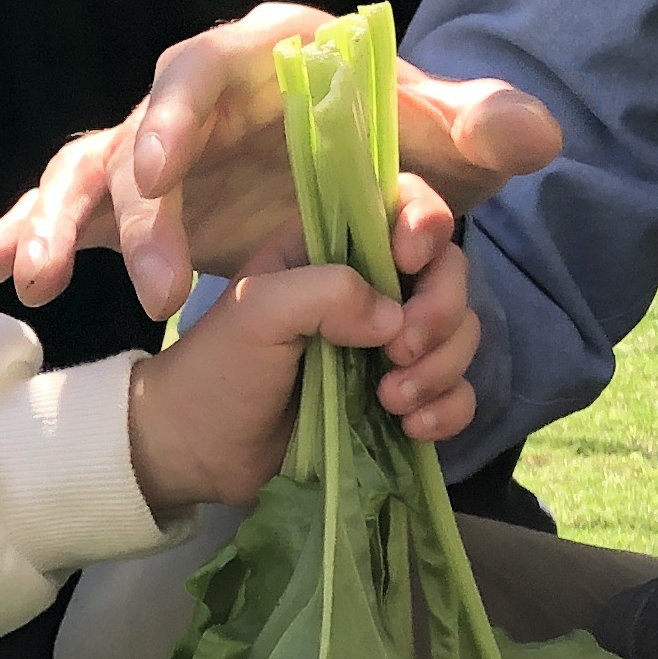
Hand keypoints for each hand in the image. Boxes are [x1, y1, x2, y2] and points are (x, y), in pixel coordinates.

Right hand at [0, 1, 564, 323]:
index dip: (174, 114)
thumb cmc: (406, 139)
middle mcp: (196, 96)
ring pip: (89, 175)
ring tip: (35, 284)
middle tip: (160, 288)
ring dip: (58, 226)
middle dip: (137, 213)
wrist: (381, 173)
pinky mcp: (136, 200)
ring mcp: (157, 149)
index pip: (204, 68)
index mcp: (263, 55)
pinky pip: (66, 212)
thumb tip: (533, 134)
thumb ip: (490, 127)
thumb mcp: (454, 138)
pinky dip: (24, 234)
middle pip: (140, 138)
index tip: (159, 167)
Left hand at [119, 238, 481, 517]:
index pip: (404, 206)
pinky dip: (448, 408)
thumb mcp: (257, 310)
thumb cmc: (216, 369)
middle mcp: (370, 287)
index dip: (425, 225)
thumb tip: (393, 318)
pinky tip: (412, 428)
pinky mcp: (399, 399)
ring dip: (440, 368)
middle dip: (439, 312)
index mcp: (332, 246)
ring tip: (390, 401)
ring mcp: (388, 345)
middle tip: (399, 353)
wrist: (198, 451)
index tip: (408, 263)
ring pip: (459, 335)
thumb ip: (325, 291)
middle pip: (449, 274)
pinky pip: (456, 394)